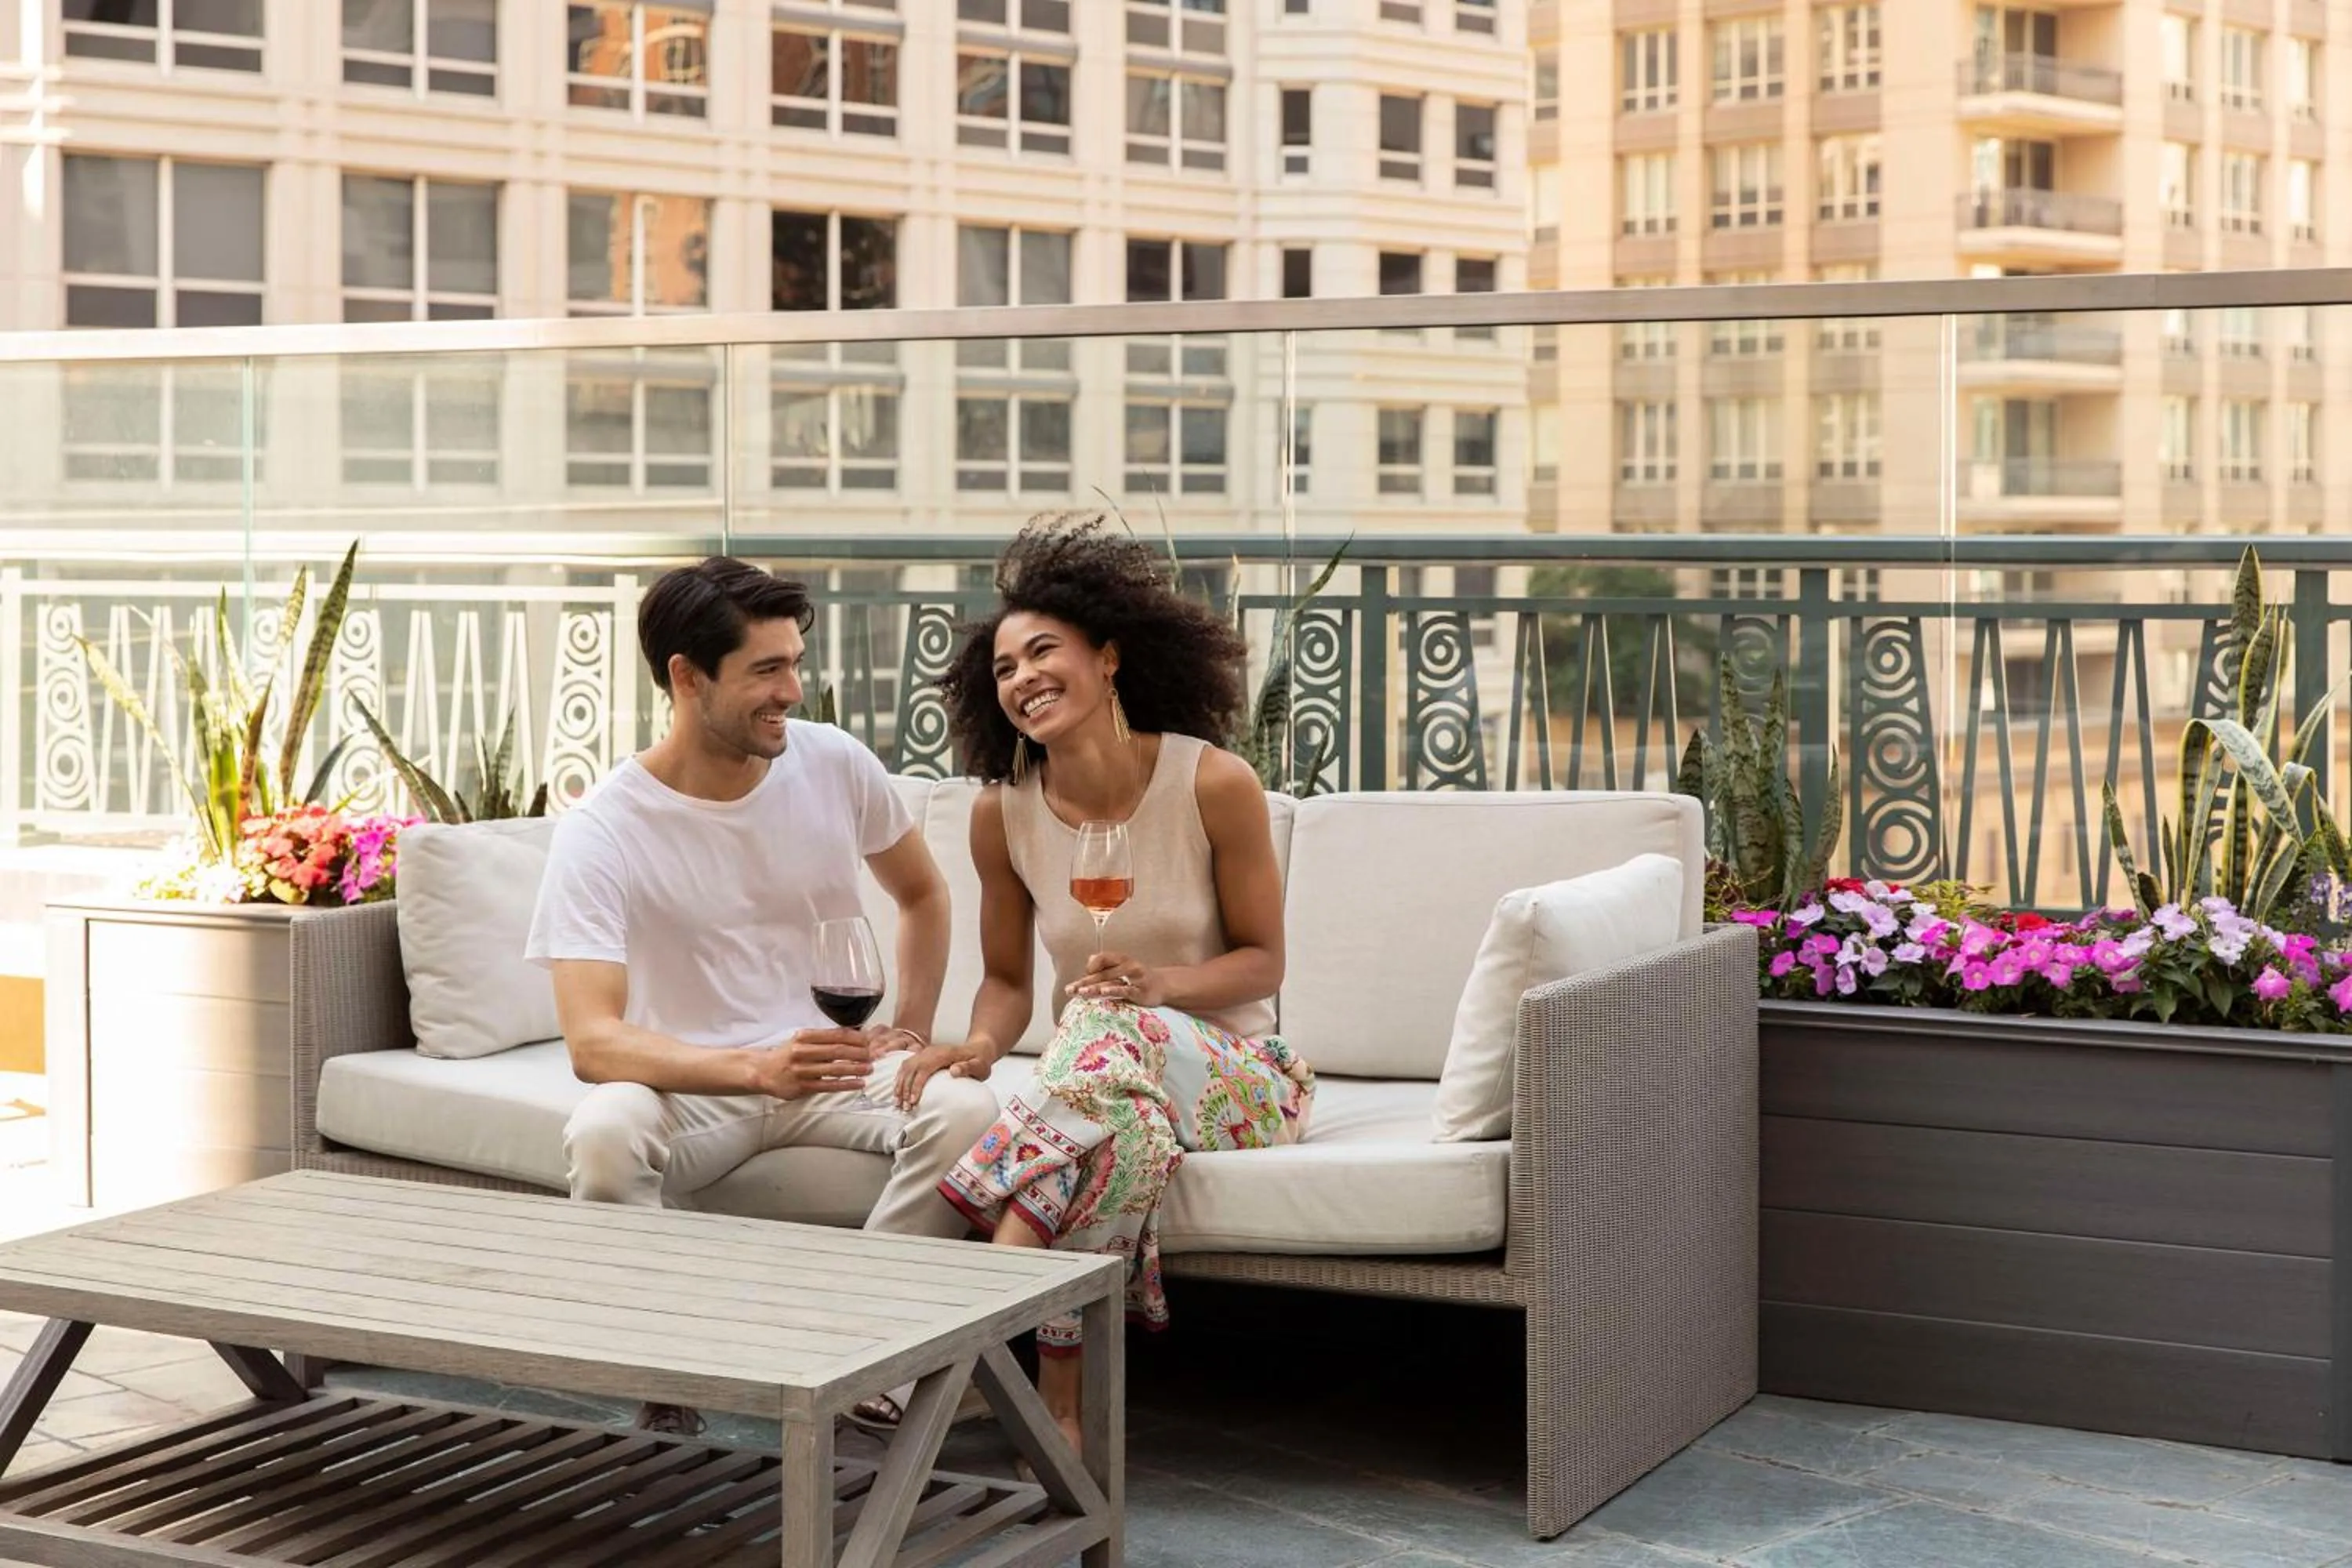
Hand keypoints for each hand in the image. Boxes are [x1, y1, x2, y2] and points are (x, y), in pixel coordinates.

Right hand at [748, 1028, 875, 1100]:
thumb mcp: (802, 1040)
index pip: (836, 1034)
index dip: (856, 1037)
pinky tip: (859, 1083)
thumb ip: (824, 1039)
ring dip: (856, 1069)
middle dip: (859, 1053)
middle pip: (837, 1051)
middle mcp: (802, 1051)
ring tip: (871, 1069)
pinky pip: (828, 1085)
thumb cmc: (788, 1054)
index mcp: (804, 1036)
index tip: (870, 1041)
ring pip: (834, 1069)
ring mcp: (802, 1070)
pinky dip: (846, 1084)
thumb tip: (855, 1036)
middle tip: (874, 1055)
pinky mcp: (802, 1086)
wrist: (763, 1071)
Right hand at [892, 1042, 989, 1111]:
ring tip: (897, 1102)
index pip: (924, 1069)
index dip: (917, 1085)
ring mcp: (926, 1052)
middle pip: (911, 1069)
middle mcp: (931, 1051)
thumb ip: (968, 1067)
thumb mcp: (979, 1065)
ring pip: (906, 1067)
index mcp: (944, 1053)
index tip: (913, 1101)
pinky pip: (906, 1065)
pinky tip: (897, 1090)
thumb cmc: (979, 1060)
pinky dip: (900, 1078)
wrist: (977, 1048)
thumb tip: (954, 1071)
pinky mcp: (923, 1055)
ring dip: (900, 1085)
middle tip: (904, 1107)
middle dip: (905, 1089)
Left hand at [1070, 951, 1164, 1007]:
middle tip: (1070, 989)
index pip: (1101, 958)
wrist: (1164, 985)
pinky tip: (1103, 991)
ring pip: (1111, 980)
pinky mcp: (1140, 991)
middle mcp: (1127, 965)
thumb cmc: (1138, 978)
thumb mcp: (1122, 968)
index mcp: (1121, 959)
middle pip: (1102, 972)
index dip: (1090, 966)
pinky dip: (1114, 989)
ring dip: (1095, 986)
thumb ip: (1105, 965)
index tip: (1082, 977)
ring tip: (1081, 992)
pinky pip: (1125, 989)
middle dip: (1085, 982)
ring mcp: (1135, 978)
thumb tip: (1089, 961)